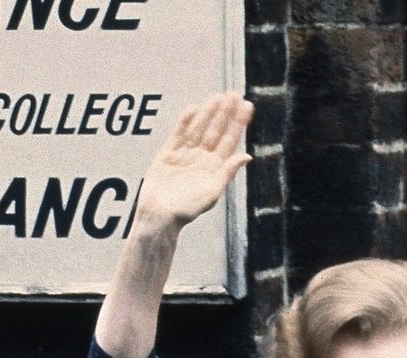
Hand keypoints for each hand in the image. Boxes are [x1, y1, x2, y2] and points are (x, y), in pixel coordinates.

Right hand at [135, 92, 253, 230]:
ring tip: (218, 96)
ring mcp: (185, 155)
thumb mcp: (212, 192)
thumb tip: (246, 156)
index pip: (230, 140)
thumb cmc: (187, 210)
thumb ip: (227, 172)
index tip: (247, 106)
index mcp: (215, 168)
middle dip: (226, 112)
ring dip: (208, 112)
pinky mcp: (167, 154)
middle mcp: (202, 159)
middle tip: (235, 93)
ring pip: (199, 128)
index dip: (238, 123)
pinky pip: (178, 134)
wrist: (159, 216)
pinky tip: (194, 108)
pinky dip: (185, 121)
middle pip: (216, 130)